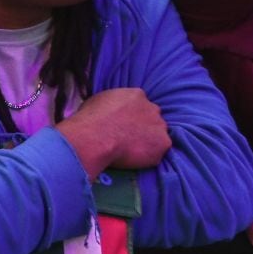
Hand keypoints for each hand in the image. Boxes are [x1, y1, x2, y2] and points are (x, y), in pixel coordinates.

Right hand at [54, 87, 170, 174]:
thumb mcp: (98, 101)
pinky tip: (132, 158)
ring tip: (130, 150)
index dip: (133, 115)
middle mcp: (152, 108)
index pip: (141, 104)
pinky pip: (157, 153)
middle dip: (144, 127)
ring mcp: (159, 127)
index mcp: (137, 95)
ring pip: (158, 136)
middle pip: (153, 118)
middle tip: (129, 137)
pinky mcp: (162, 145)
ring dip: (148, 142)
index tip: (125, 124)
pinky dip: (147, 157)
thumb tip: (112, 110)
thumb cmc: (90, 119)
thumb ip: (113, 103)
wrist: (95, 138)